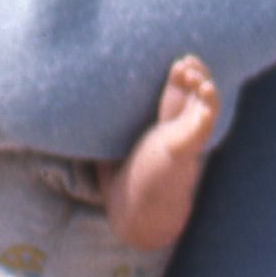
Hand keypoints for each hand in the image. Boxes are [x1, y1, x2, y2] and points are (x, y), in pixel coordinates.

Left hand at [101, 54, 219, 250]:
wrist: (135, 215)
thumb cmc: (124, 185)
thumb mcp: (110, 150)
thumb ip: (101, 132)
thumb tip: (67, 113)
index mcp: (163, 128)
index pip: (175, 95)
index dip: (179, 76)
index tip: (177, 61)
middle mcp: (178, 132)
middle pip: (194, 96)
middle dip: (195, 75)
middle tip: (186, 62)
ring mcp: (184, 142)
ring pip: (205, 109)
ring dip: (205, 88)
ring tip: (196, 72)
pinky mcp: (184, 154)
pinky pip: (202, 129)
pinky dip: (208, 111)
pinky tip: (208, 93)